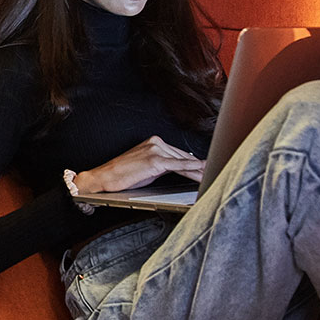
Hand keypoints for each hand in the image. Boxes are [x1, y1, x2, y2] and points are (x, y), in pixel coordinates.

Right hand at [72, 136, 204, 192]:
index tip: (207, 167)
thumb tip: (180, 169)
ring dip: (199, 171)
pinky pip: (179, 166)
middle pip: (184, 158)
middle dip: (199, 167)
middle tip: (215, 171)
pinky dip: (192, 170)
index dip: (194, 163)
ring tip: (211, 176)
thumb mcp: (145, 166)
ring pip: (184, 162)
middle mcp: (157, 143)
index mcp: (155, 142)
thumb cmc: (122, 174)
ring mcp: (156, 150)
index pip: (180, 154)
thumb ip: (163, 164)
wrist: (104, 177)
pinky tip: (202, 172)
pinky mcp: (156, 161)